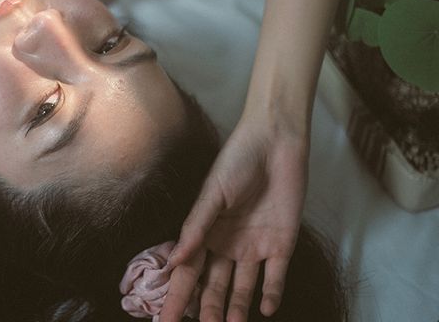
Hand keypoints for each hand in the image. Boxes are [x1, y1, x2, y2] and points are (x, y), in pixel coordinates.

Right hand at [159, 109, 308, 321]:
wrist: (275, 143)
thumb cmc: (236, 162)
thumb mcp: (211, 194)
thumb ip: (196, 228)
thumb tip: (174, 260)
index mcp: (205, 232)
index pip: (188, 271)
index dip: (177, 295)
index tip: (165, 319)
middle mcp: (227, 244)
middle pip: (214, 285)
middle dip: (206, 308)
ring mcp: (254, 246)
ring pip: (242, 287)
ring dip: (236, 308)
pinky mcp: (282, 244)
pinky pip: (276, 276)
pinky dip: (271, 294)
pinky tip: (265, 310)